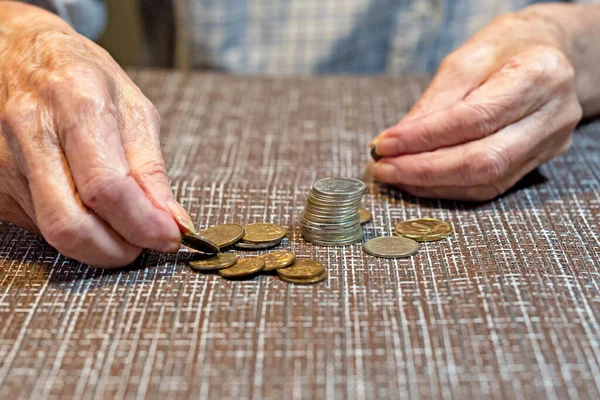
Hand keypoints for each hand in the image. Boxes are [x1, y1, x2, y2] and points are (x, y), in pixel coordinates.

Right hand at [0, 3, 194, 267]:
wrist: (15, 53)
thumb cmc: (80, 77)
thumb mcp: (133, 108)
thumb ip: (151, 168)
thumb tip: (172, 221)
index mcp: (76, 102)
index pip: (108, 188)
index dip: (143, 224)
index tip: (169, 237)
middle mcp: (30, 132)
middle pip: (70, 224)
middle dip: (116, 250)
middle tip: (142, 242)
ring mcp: (3, 160)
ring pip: (52, 232)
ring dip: (97, 242)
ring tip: (120, 220)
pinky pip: (38, 226)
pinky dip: (72, 228)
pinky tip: (84, 204)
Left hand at [370, 8, 582, 200]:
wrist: (551, 52)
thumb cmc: (507, 47)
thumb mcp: (466, 58)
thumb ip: (434, 101)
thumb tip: (396, 141)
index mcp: (540, 75)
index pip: (474, 118)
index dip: (424, 137)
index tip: (385, 144)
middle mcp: (553, 116)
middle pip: (483, 160)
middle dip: (425, 170)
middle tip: (384, 168)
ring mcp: (550, 144)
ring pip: (486, 181)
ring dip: (433, 184)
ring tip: (396, 175)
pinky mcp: (538, 162)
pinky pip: (490, 187)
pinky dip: (450, 188)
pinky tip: (420, 181)